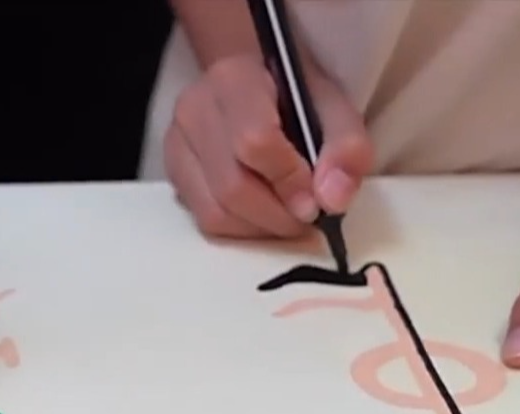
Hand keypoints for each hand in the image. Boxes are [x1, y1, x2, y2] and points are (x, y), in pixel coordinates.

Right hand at [164, 53, 372, 238]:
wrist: (256, 84)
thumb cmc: (295, 96)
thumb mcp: (335, 109)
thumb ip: (346, 149)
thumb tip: (332, 199)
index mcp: (234, 80)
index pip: (254, 142)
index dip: (288, 180)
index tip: (316, 202)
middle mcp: (193, 110)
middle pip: (232, 187)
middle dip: (277, 216)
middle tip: (306, 219)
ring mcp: (176, 144)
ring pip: (214, 212)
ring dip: (259, 228)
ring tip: (286, 216)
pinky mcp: (173, 172)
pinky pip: (204, 219)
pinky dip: (240, 228)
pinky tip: (261, 213)